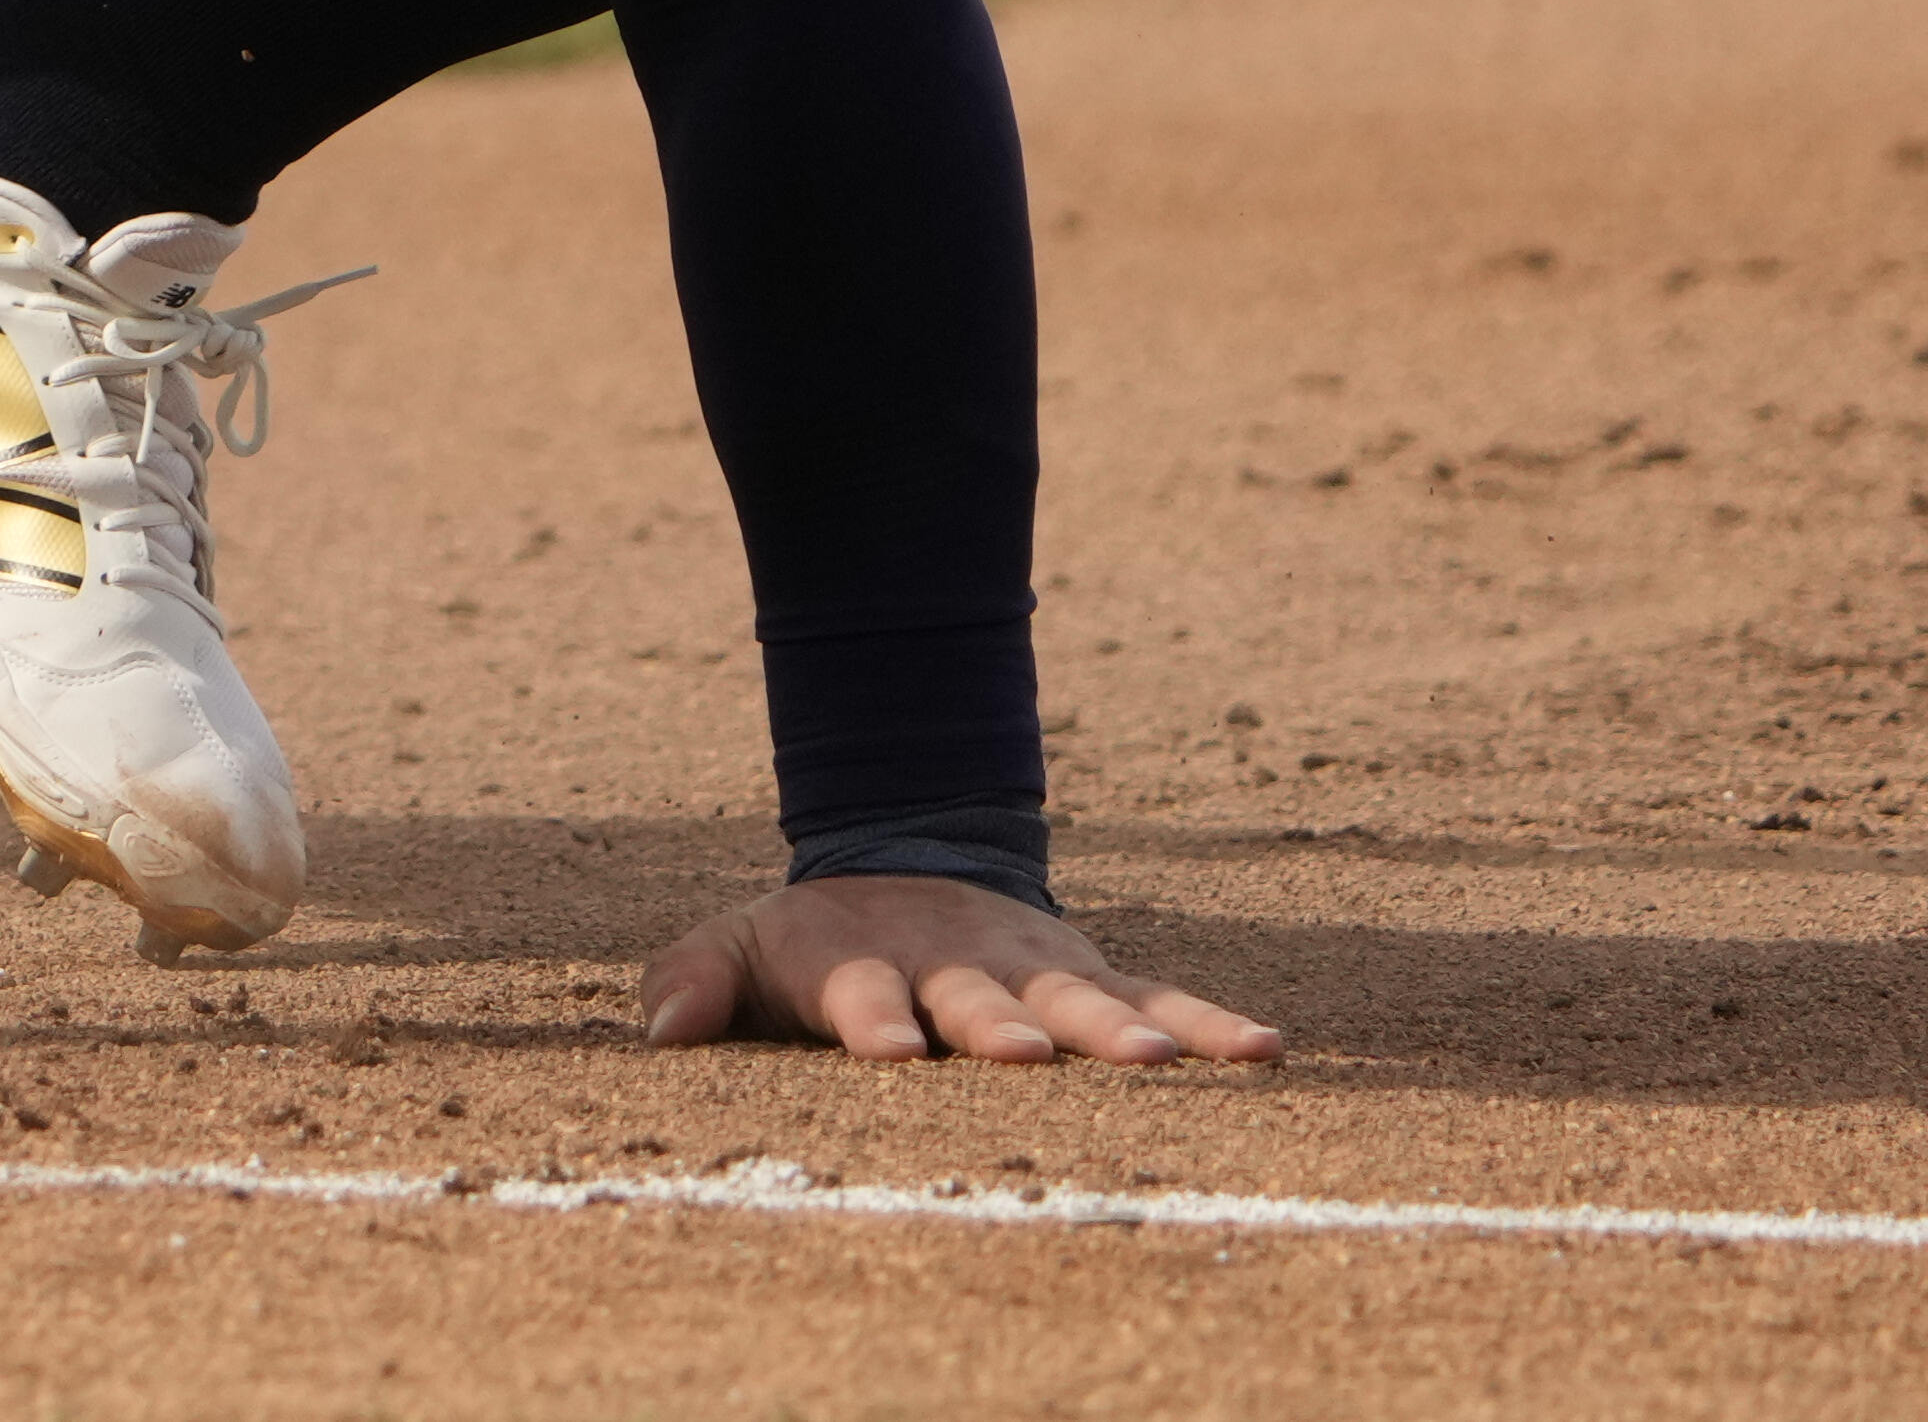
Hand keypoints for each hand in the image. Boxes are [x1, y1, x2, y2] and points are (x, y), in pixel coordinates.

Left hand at [642, 877, 1279, 1068]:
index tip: (889, 1052)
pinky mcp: (1092, 978)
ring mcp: (1031, 972)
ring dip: (1120, 1032)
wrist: (901, 864)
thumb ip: (691, 981)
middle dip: (1004, 1028)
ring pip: (1082, 1001)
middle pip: (980, 1002)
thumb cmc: (806, 941)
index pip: (863, 995)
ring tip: (1169, 1063)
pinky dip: (1214, 1024)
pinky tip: (1270, 1051)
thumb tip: (657, 1035)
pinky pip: (1161, 999)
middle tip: (1032, 1056)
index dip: (874, 1021)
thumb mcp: (735, 945)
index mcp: (861, 965)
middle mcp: (954, 968)